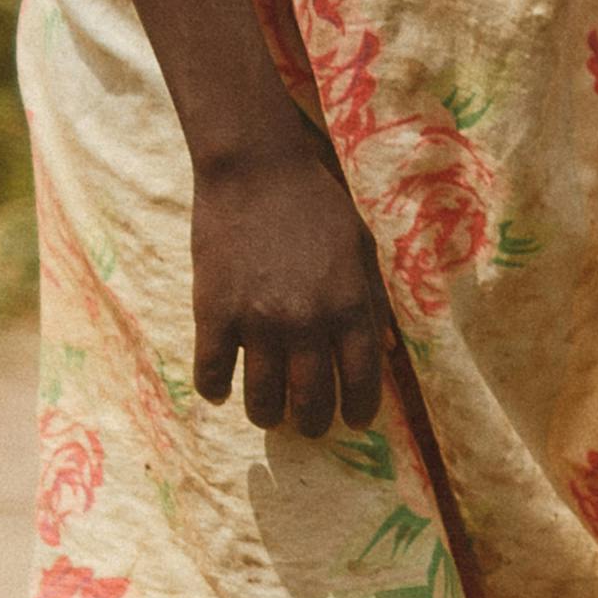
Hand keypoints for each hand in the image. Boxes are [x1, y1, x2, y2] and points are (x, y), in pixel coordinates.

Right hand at [189, 145, 401, 440]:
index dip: (361, 409)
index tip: (356, 421)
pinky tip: (221, 392)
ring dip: (268, 415)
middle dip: (313, 422)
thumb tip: (386, 350)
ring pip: (262, 396)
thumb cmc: (317, 206)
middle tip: (310, 426)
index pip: (362, 380)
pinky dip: (215, 390)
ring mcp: (257, 322)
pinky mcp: (213, 313)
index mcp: (350, 308)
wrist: (256, 171)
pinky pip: (212, 373)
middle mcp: (306, 323)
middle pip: (311, 398)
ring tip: (270, 416)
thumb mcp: (362, 250)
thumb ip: (373, 301)